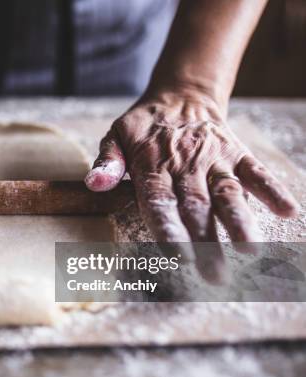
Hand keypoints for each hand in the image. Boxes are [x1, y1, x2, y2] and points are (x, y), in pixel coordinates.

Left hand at [85, 89, 298, 281]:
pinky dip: (271, 189)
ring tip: (252, 251)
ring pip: (229, 193)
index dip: (169, 230)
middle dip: (206, 244)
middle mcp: (185, 166)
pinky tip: (288, 211)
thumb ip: (107, 162)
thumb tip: (94, 184)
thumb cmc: (143, 127)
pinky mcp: (237, 153)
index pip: (160, 203)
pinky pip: (256, 171)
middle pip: (197, 208)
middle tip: (215, 277)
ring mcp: (214, 160)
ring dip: (240, 222)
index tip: (178, 258)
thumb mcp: (116, 137)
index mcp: (152, 166)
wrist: (180, 95)